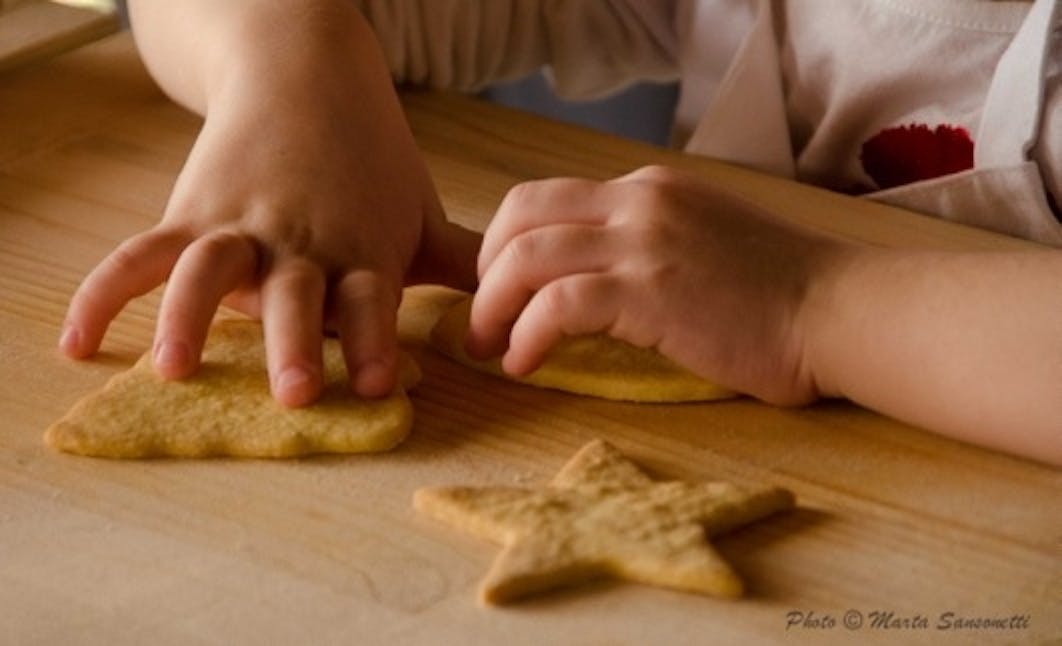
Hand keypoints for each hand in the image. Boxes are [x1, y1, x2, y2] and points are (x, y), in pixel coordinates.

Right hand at [60, 68, 477, 406]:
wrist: (306, 75)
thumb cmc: (372, 161)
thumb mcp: (422, 211)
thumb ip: (462, 265)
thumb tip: (511, 315)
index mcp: (362, 250)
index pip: (369, 300)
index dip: (372, 338)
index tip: (374, 384)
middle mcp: (302, 243)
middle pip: (296, 292)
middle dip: (295, 341)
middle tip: (294, 392)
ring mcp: (241, 226)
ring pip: (213, 269)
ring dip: (193, 317)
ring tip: (174, 369)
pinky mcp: (191, 212)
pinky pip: (141, 253)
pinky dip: (105, 294)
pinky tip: (77, 342)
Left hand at [468, 165, 849, 405]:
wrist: (840, 310)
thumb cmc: (781, 292)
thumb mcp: (703, 241)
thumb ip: (646, 244)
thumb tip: (591, 277)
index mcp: (648, 189)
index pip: (546, 198)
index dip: (506, 243)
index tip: (499, 287)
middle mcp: (639, 201)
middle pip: (521, 216)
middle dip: (485, 268)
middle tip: (483, 318)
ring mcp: (644, 242)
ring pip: (527, 256)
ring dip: (493, 305)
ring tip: (489, 347)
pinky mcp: (650, 291)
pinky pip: (559, 306)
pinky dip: (528, 336)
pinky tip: (525, 364)